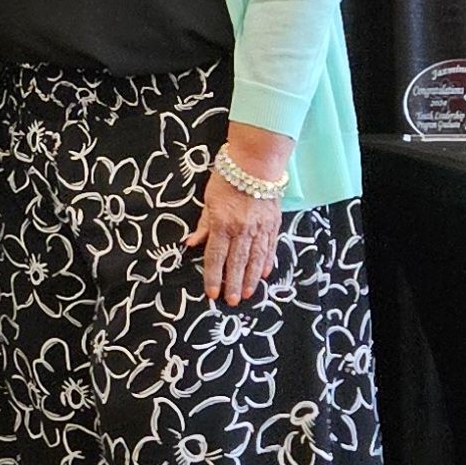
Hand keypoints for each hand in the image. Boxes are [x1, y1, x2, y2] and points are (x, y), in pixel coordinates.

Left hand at [184, 172, 281, 304]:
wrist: (255, 163)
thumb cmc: (227, 179)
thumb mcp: (208, 200)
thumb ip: (203, 225)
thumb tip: (191, 244)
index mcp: (222, 224)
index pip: (215, 257)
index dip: (213, 276)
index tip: (212, 293)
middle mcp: (242, 229)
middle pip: (236, 262)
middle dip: (234, 284)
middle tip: (233, 302)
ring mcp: (260, 228)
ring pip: (255, 259)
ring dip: (251, 278)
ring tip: (248, 294)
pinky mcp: (274, 223)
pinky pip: (270, 247)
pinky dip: (267, 262)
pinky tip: (265, 274)